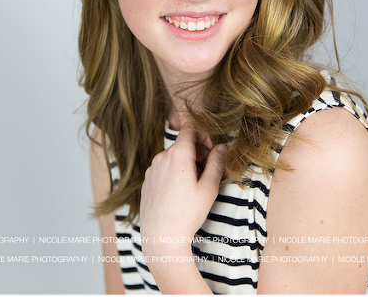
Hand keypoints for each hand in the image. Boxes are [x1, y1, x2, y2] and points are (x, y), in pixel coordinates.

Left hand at [139, 127, 225, 256]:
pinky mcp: (146, 181)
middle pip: (182, 144)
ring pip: (173, 157)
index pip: (190, 129)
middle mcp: (161, 158)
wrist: (161, 237)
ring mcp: (151, 169)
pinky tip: (180, 194)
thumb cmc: (187, 214)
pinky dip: (174, 173)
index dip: (203, 135)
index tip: (211, 151)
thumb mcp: (209, 188)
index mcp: (177, 155)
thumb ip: (216, 163)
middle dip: (198, 153)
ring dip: (186, 164)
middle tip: (208, 173)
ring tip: (195, 186)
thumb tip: (221, 147)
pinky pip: (163, 169)